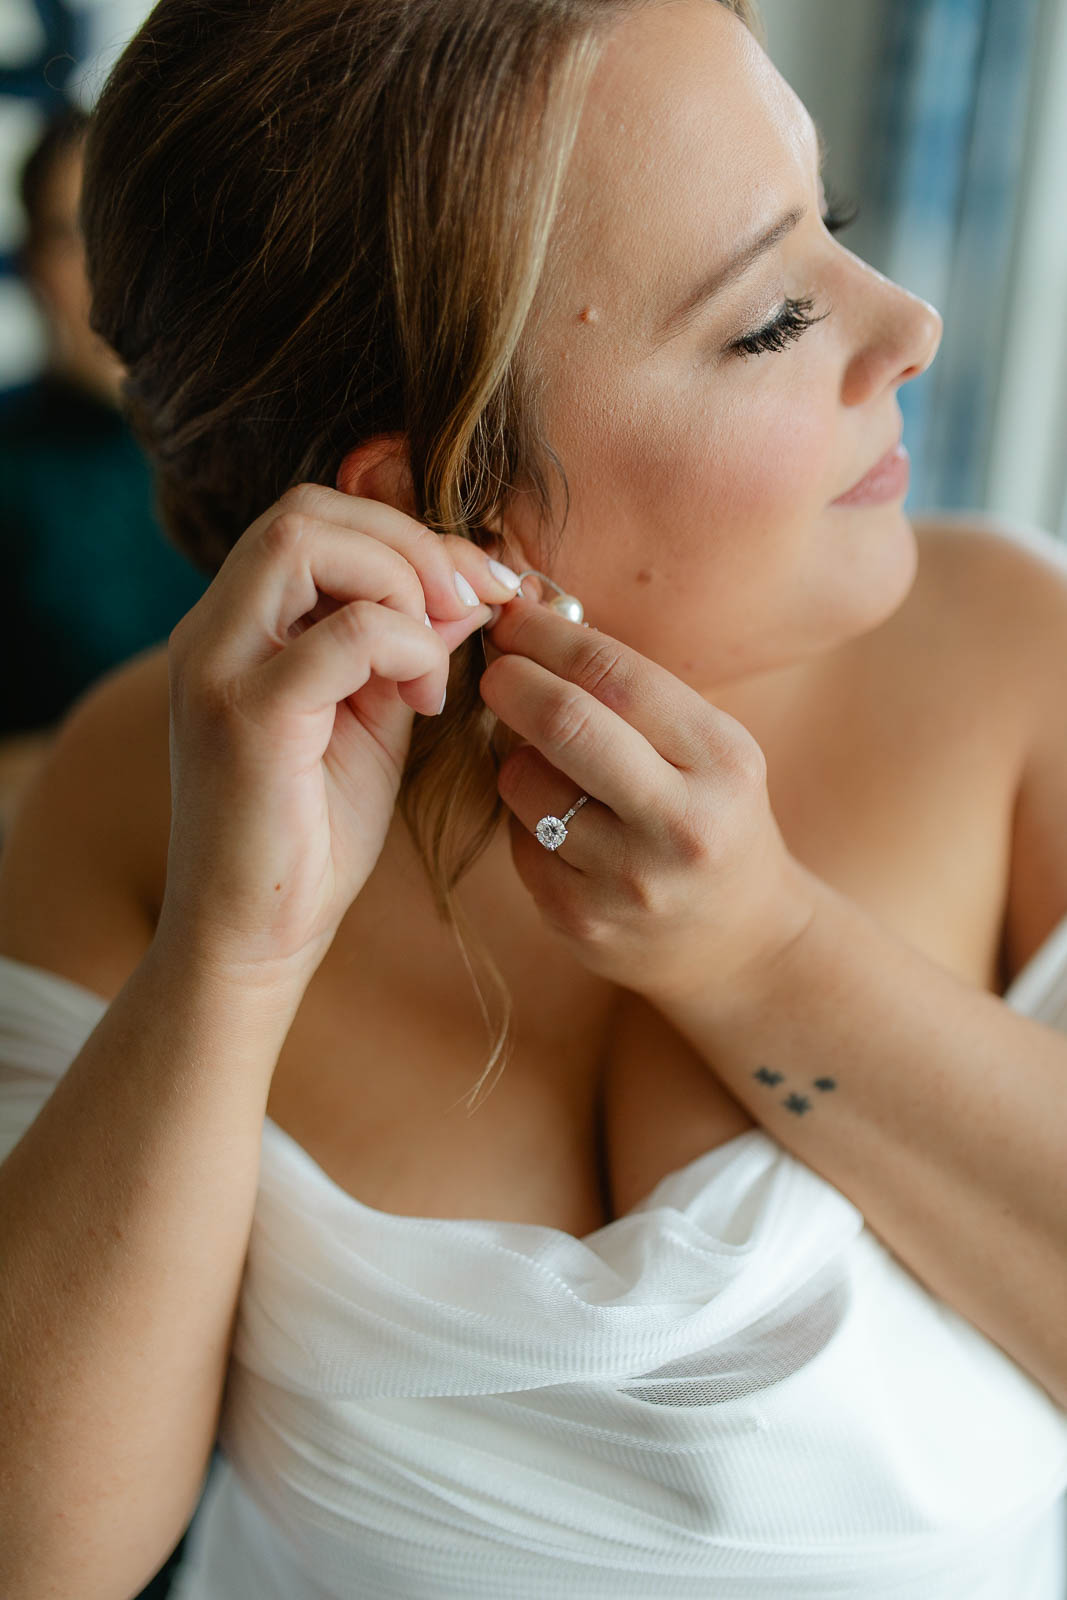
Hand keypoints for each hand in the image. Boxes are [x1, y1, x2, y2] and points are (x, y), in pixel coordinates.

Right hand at [157, 484, 520, 986]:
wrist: (254, 939)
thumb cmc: (313, 837)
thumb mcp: (371, 721)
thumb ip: (406, 648)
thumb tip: (468, 587)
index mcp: (235, 628)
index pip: (311, 518)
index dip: (403, 534)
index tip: (474, 589)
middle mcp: (211, 634)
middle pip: (306, 510)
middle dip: (410, 542)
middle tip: (470, 605)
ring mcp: (218, 670)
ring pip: (308, 540)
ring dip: (405, 581)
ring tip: (439, 657)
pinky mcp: (247, 719)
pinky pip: (347, 633)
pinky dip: (408, 648)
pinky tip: (424, 704)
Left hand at [479, 591, 817, 1007]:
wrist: (739, 941)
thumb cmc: (711, 816)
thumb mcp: (709, 749)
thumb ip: (634, 694)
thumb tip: (531, 622)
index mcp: (723, 761)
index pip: (615, 676)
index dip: (549, 636)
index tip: (512, 618)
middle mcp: (681, 824)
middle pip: (565, 723)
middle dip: (511, 681)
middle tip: (495, 669)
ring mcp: (628, 880)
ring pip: (524, 783)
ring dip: (514, 756)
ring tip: (541, 760)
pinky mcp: (581, 920)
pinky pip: (518, 840)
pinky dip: (523, 814)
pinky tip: (556, 822)